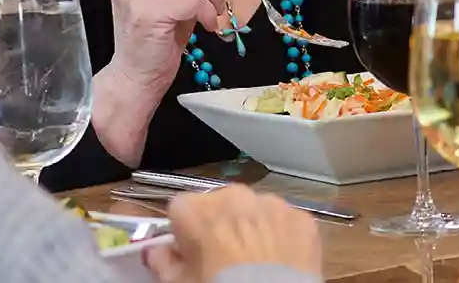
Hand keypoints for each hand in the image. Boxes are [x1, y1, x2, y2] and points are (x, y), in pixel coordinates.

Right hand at [144, 185, 322, 282]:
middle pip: (219, 203)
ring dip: (251, 226)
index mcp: (198, 209)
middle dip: (219, 224)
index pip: (179, 208)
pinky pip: (284, 221)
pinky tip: (279, 260)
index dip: (183, 231)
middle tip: (223, 257)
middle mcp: (235, 196)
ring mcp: (273, 204)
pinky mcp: (302, 218)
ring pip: (254, 209)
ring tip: (254, 259)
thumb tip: (156, 251)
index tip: (190, 251)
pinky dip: (281, 236)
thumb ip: (161, 262)